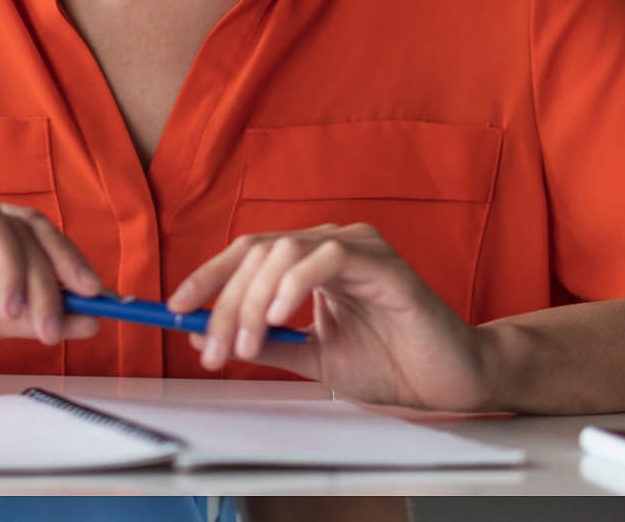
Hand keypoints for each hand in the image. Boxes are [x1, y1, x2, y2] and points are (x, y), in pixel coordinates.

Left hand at [166, 223, 496, 409]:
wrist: (451, 380)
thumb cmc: (392, 362)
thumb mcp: (311, 358)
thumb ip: (265, 343)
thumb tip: (202, 332)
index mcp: (312, 260)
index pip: (247, 254)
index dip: (207, 277)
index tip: (173, 307)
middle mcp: (332, 243)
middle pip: (258, 253)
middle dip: (226, 303)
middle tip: (213, 349)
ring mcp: (359, 248)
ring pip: (284, 252)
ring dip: (255, 302)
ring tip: (247, 346)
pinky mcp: (385, 265)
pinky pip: (329, 258)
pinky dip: (297, 284)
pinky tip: (283, 317)